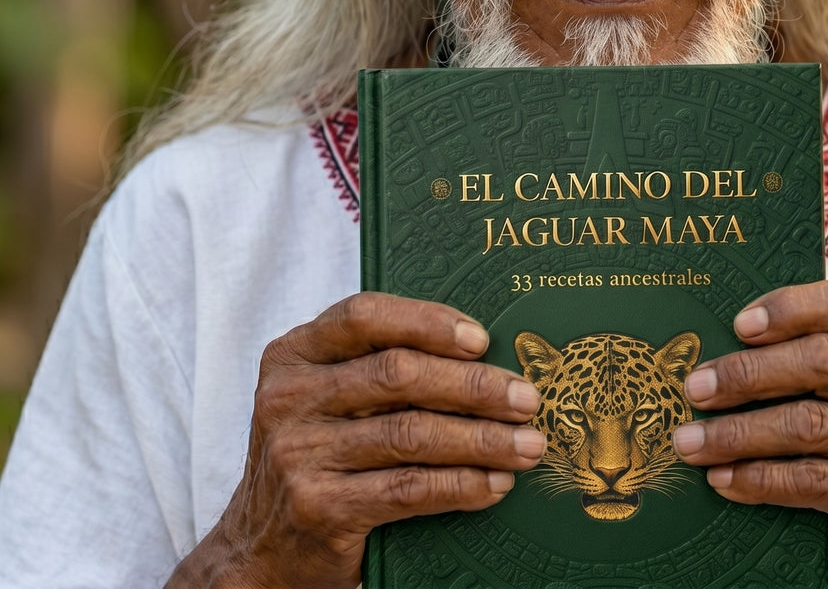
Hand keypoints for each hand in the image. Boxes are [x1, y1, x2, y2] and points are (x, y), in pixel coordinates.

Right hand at [166, 292, 542, 588]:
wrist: (259, 550)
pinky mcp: (320, 508)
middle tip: (527, 397)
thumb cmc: (318, 454)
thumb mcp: (328, 398)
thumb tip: (483, 353)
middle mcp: (289, 398)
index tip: (483, 339)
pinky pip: (409, 488)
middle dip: (474, 385)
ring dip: (483, 438)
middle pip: (399, 374)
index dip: (428, 321)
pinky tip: (496, 483)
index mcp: (292, 354)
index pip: (364, 315)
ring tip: (528, 445)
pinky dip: (462, 484)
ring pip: (412, 433)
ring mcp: (299, 454)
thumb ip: (377, 367)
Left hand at [671, 279, 827, 588]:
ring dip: (737, 433)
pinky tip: (724, 479)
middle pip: (820, 362)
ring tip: (690, 440)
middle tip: (695, 387)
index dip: (792, 306)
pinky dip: (758, 479)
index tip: (738, 324)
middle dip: (746, 374)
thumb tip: (731, 343)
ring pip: (807, 424)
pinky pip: (812, 480)